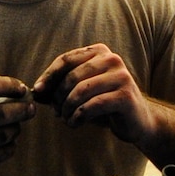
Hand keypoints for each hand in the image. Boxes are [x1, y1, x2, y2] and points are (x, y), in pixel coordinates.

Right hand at [0, 76, 37, 175]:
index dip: (11, 86)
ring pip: (2, 136)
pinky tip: (10, 144)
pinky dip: (8, 149)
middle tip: (30, 109)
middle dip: (22, 110)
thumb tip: (4, 92)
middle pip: (2, 113)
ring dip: (16, 130)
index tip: (21, 89)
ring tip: (17, 127)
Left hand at [34, 45, 158, 145]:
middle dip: (58, 96)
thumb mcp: (82, 92)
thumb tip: (36, 92)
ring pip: (81, 91)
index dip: (49, 75)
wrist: (138, 121)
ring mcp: (121, 76)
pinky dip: (78, 116)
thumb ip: (60, 89)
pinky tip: (74, 124)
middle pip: (72, 76)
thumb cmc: (105, 104)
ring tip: (65, 119)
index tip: (38, 91)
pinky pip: (92, 105)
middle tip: (56, 111)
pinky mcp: (125, 96)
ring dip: (67, 108)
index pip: (66, 59)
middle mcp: (112, 59)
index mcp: (100, 52)